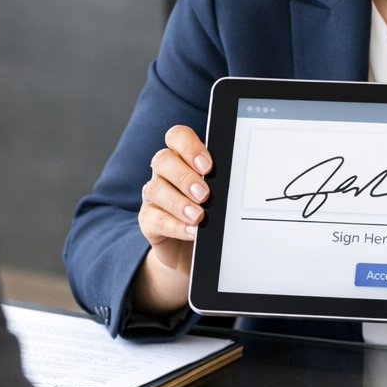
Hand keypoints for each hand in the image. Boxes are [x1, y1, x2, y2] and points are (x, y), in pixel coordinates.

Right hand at [131, 126, 212, 312]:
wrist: (200, 249)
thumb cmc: (213, 214)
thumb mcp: (221, 196)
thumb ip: (222, 183)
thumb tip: (238, 180)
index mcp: (183, 157)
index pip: (178, 137)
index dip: (189, 147)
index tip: (207, 166)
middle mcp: (165, 173)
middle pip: (163, 160)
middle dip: (184, 176)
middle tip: (205, 194)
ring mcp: (154, 196)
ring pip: (155, 189)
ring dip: (179, 202)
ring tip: (199, 216)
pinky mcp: (148, 221)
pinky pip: (153, 218)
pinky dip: (174, 225)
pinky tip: (192, 231)